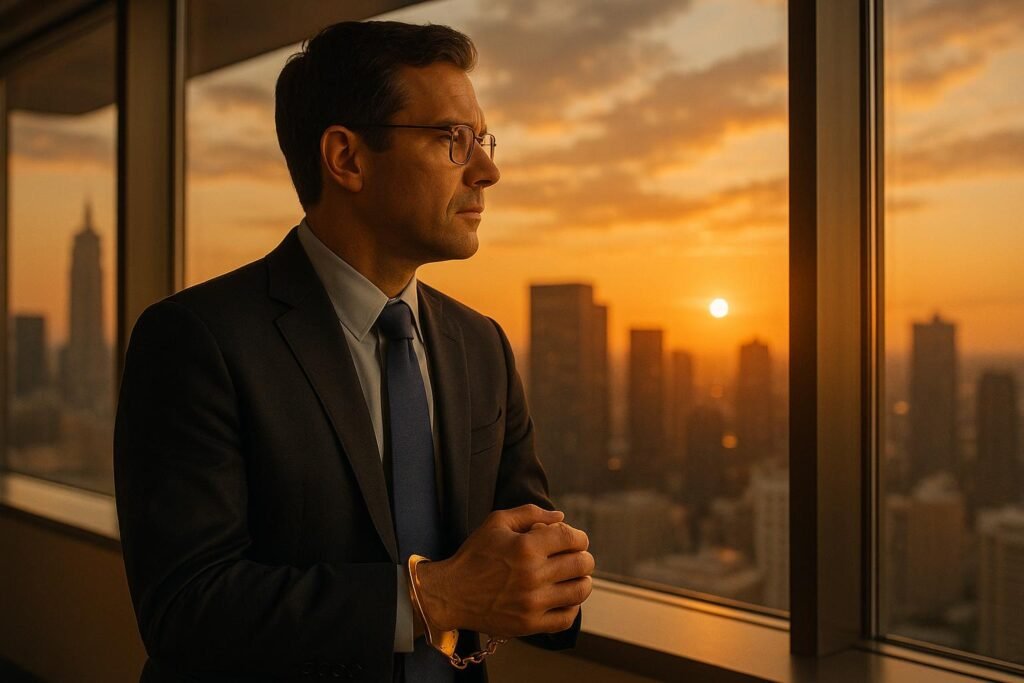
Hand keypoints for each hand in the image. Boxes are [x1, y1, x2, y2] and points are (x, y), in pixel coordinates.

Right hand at [415, 504, 594, 637]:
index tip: (573, 540)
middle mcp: (533, 575)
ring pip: (580, 591)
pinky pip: (567, 618)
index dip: (578, 536)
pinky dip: (572, 607)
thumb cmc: (474, 555)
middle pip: (581, 564)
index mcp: (526, 547)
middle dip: (583, 556)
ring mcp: (533, 603)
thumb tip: (560, 516)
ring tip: (573, 577)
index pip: (572, 538)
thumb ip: (530, 513)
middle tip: (575, 557)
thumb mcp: (496, 523)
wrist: (451, 594)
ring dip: (582, 580)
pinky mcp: (530, 624)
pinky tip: (564, 598)